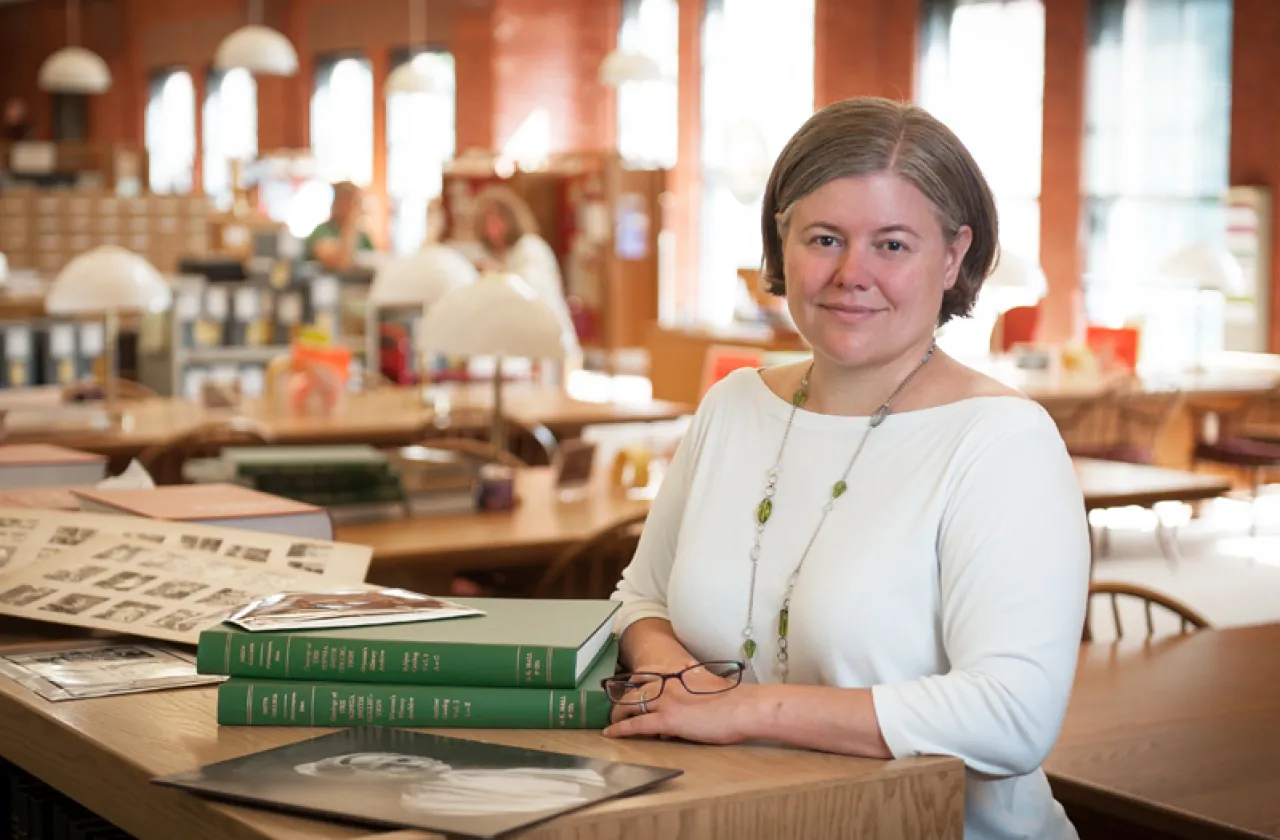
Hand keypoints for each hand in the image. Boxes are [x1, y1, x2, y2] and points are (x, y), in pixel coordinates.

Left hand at [603, 677, 758, 745]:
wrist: (744, 707)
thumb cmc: (735, 699)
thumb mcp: (710, 683)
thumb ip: (695, 685)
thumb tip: (689, 696)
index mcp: (679, 672)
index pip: (647, 673)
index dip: (635, 681)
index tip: (630, 686)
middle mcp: (668, 682)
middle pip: (635, 689)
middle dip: (623, 699)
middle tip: (618, 709)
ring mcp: (666, 700)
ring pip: (630, 704)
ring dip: (618, 714)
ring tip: (612, 722)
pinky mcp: (667, 720)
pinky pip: (636, 724)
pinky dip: (620, 729)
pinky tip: (610, 733)